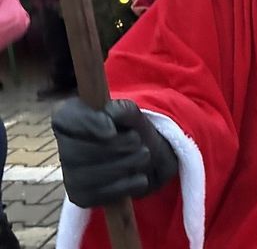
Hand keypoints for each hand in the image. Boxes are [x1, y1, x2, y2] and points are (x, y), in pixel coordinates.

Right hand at [52, 98, 178, 207]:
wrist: (141, 157)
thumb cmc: (130, 129)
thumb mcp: (131, 113)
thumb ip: (122, 109)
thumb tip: (112, 114)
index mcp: (67, 118)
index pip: (66, 118)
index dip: (91, 125)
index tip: (113, 129)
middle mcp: (62, 149)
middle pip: (83, 150)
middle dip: (119, 146)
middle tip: (137, 140)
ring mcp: (70, 177)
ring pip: (97, 174)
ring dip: (130, 163)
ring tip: (142, 155)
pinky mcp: (82, 197)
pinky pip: (108, 193)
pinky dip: (131, 183)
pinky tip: (137, 174)